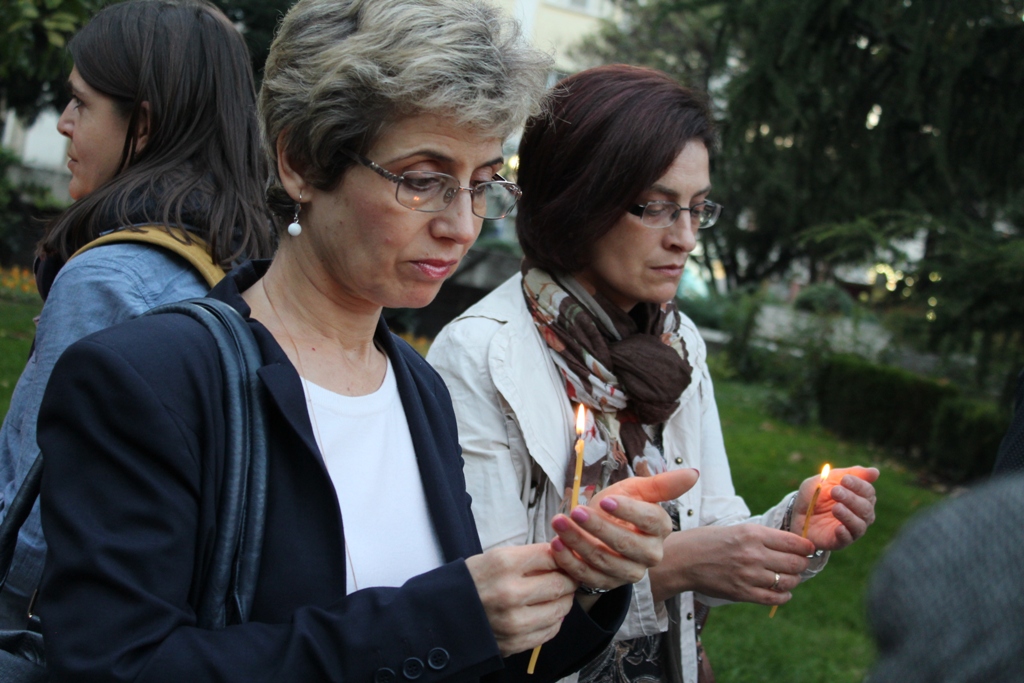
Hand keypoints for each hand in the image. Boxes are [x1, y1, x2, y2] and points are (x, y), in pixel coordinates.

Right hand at [466, 544, 576, 656]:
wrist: (447, 612)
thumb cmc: (475, 580)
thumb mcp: (497, 557)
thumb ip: (532, 557)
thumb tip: (565, 556)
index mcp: (504, 565)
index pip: (551, 557)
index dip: (562, 556)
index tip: (564, 558)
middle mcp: (509, 593)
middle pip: (560, 584)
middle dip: (568, 579)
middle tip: (566, 577)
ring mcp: (513, 621)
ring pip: (560, 609)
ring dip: (564, 600)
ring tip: (556, 594)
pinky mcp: (515, 642)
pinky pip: (550, 630)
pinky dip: (554, 619)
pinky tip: (545, 611)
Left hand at [549, 468, 698, 591]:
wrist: (602, 533)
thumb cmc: (619, 508)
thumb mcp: (637, 490)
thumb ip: (663, 484)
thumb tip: (695, 473)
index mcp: (659, 528)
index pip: (649, 520)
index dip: (628, 511)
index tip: (606, 501)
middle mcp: (649, 554)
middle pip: (625, 544)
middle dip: (598, 527)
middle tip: (575, 511)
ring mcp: (629, 573)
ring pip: (604, 561)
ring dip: (578, 541)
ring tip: (559, 523)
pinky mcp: (607, 584)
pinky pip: (587, 576)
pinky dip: (569, 561)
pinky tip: (556, 544)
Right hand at [649, 524, 814, 604]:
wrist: (683, 559)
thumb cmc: (709, 541)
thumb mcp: (737, 529)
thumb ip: (763, 537)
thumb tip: (792, 546)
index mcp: (752, 534)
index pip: (794, 542)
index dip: (807, 547)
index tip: (808, 549)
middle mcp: (753, 554)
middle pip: (795, 563)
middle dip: (802, 564)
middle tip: (799, 564)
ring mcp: (748, 575)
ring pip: (788, 581)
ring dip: (793, 580)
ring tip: (787, 577)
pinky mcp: (742, 593)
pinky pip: (775, 598)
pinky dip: (783, 596)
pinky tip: (780, 591)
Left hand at [795, 466, 879, 550]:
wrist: (796, 513)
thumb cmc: (815, 495)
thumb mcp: (827, 479)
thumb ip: (850, 473)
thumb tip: (875, 472)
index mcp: (859, 497)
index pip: (868, 491)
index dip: (858, 485)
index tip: (844, 479)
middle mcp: (860, 514)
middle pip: (865, 507)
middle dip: (851, 498)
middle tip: (835, 492)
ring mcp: (850, 529)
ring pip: (859, 525)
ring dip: (848, 515)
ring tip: (836, 507)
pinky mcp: (839, 541)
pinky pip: (847, 539)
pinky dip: (845, 533)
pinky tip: (838, 527)